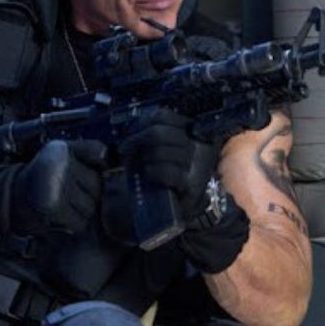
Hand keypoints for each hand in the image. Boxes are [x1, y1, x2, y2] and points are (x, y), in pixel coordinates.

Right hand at [12, 140, 106, 234]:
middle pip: (97, 184)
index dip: (102, 163)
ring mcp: (56, 185)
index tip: (99, 168)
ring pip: (91, 205)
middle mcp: (58, 163)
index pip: (98, 151)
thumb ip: (85, 153)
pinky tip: (61, 217)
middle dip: (89, 193)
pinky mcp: (54, 207)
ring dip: (81, 210)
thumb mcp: (57, 156)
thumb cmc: (38, 178)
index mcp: (61, 148)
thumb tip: (110, 164)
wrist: (7, 198)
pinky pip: (80, 220)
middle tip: (72, 193)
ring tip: (65, 204)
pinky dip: (73, 223)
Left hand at [118, 108, 249, 272]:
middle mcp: (199, 146)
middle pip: (158, 133)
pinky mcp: (193, 187)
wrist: (186, 209)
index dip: (143, 122)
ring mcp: (198, 166)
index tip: (131, 132)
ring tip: (137, 165)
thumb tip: (132, 125)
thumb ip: (153, 136)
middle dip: (137, 140)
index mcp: (192, 132)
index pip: (163, 116)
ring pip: (161, 151)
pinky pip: (168, 172)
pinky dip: (153, 172)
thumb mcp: (163, 150)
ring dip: (143, 158)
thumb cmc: (169, 177)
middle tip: (125, 149)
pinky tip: (148, 174)